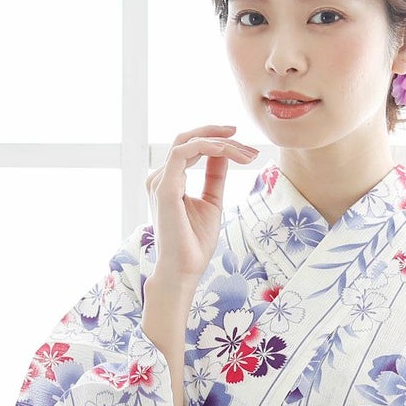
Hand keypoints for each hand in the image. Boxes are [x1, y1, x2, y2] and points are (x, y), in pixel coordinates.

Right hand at [145, 124, 257, 284]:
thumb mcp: (212, 202)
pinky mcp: (164, 188)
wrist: (184, 270)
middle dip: (219, 136)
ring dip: (220, 143)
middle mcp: (160, 177)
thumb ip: (214, 177)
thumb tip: (224, 153)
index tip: (243, 146)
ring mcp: (160, 181)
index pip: (191, 148)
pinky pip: (183, 153)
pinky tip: (226, 152)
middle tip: (246, 142)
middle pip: (188, 140)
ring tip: (245, 152)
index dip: (217, 141)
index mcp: (169, 180)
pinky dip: (206, 148)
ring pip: (188, 143)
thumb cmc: (195, 243)